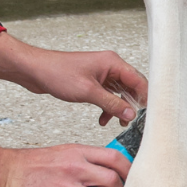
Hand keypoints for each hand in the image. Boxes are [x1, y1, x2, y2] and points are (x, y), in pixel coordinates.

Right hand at [0, 144, 130, 186]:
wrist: (6, 171)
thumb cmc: (32, 164)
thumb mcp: (64, 152)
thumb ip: (85, 160)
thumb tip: (104, 171)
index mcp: (79, 152)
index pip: (116, 158)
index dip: (128, 172)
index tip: (127, 182)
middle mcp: (75, 167)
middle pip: (112, 181)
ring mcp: (64, 186)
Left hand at [24, 49, 147, 125]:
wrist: (36, 71)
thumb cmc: (58, 73)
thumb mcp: (88, 92)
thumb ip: (112, 104)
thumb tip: (130, 114)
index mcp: (112, 63)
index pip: (138, 80)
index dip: (146, 97)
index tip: (149, 113)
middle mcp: (110, 66)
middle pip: (131, 87)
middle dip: (132, 105)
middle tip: (134, 121)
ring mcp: (101, 74)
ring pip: (120, 94)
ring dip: (119, 108)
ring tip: (118, 123)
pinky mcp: (93, 82)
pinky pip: (108, 96)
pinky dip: (107, 107)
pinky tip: (102, 119)